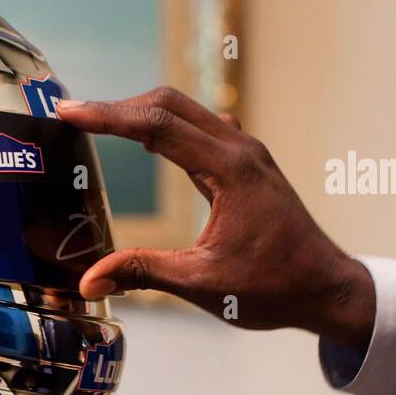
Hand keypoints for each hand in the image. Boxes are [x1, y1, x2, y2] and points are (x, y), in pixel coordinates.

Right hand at [56, 88, 375, 349]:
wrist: (327, 289)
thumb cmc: (274, 288)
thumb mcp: (202, 285)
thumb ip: (143, 273)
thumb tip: (89, 281)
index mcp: (230, 171)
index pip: (157, 126)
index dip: (108, 116)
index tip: (69, 111)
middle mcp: (240, 151)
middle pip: (169, 104)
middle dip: (117, 107)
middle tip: (72, 114)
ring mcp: (246, 154)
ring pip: (185, 111)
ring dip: (140, 112)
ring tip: (97, 123)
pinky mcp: (246, 165)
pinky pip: (199, 128)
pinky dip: (164, 125)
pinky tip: (144, 141)